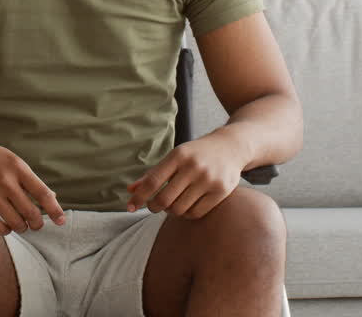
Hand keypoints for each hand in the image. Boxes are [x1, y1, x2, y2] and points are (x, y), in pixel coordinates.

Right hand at [0, 131, 65, 236]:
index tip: (61, 221)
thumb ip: (30, 179)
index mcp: (17, 167)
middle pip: (31, 213)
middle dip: (37, 224)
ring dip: (21, 227)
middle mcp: (5, 180)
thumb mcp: (11, 160)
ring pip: (16, 223)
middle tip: (36, 224)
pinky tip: (4, 225)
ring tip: (20, 224)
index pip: (43, 193)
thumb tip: (52, 197)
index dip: (54, 210)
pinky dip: (5, 230)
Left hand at [126, 132, 244, 218]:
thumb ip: (152, 174)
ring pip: (179, 209)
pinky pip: (196, 213)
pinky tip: (186, 206)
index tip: (130, 207)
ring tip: (172, 204)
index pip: (152, 181)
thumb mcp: (174, 158)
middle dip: (154, 207)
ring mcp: (208, 179)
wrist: (231, 147)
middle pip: (164, 199)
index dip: (139, 197)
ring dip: (171, 211)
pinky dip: (186, 214)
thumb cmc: (196, 154)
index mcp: (178, 156)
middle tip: (153, 206)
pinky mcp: (221, 191)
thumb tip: (130, 191)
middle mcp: (193, 167)